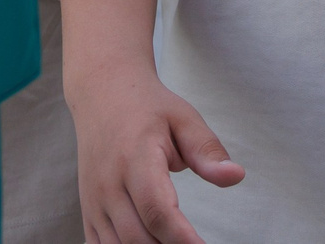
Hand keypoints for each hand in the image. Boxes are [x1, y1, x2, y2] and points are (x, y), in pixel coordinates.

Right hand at [70, 63, 243, 243]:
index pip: (157, 209)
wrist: (102, 94)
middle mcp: (108, 182)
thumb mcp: (183, 119)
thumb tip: (236, 176)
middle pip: (138, 236)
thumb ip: (207, 151)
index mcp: (135, 157)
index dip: (181, 237)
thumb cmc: (148, 107)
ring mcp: (94, 199)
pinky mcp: (88, 209)